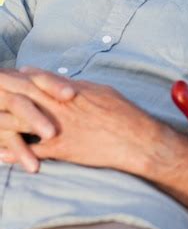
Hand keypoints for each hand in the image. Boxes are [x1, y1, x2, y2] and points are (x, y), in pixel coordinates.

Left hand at [0, 68, 159, 173]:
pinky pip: (32, 151)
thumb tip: (59, 79)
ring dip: (2, 119)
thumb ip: (75, 85)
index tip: (6, 75)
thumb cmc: (121, 111)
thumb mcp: (99, 90)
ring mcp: (58, 128)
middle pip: (23, 95)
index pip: (36, 78)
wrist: (134, 138)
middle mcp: (59, 106)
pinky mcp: (61, 149)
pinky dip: (14, 152)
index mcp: (68, 90)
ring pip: (21, 121)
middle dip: (4, 90)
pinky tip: (1, 153)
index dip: (17, 76)